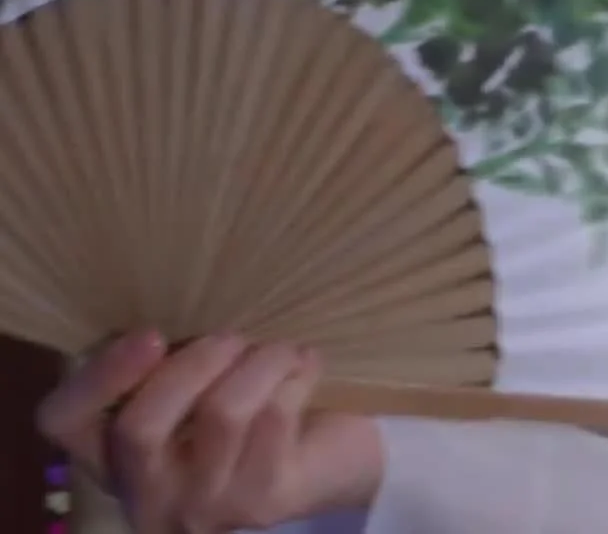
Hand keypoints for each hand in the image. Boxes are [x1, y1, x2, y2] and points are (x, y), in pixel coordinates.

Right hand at [36, 330, 383, 532]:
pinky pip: (273, 417)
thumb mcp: (194, 385)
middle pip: (139, 428)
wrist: (332, 457)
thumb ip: (165, 362)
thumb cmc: (251, 403)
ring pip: (221, 414)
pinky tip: (306, 366)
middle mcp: (149, 494)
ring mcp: (206, 506)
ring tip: (281, 349)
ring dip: (259, 362)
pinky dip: (295, 376)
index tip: (151, 333)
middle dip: (193, 363)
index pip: (64, 422)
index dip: (96, 376)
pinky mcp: (264, 501)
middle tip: (232, 337)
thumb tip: (173, 312)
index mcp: (113, 456)